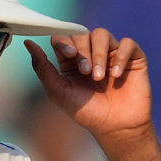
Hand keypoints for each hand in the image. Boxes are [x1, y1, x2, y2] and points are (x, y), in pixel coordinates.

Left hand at [25, 29, 151, 138]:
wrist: (116, 128)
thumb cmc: (87, 112)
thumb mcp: (59, 92)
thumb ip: (42, 68)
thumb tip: (27, 43)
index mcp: (71, 60)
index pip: (63, 36)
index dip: (64, 41)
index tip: (68, 54)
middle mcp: (91, 53)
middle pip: (82, 33)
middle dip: (83, 51)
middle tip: (87, 73)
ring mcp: (112, 53)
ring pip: (102, 35)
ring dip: (99, 54)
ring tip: (100, 77)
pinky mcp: (132, 58)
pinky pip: (127, 43)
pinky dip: (120, 56)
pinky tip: (116, 75)